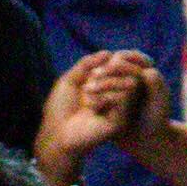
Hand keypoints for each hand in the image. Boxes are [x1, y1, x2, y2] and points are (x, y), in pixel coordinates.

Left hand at [34, 47, 154, 174]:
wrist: (57, 133)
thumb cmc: (60, 108)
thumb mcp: (70, 80)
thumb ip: (87, 64)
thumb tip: (108, 52)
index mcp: (103, 86)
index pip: (117, 66)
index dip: (109, 62)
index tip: (92, 71)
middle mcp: (114, 95)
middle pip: (127, 72)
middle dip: (108, 70)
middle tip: (91, 78)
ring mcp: (119, 108)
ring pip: (129, 83)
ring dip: (106, 82)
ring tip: (87, 91)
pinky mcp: (121, 119)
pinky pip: (125, 98)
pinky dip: (107, 97)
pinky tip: (92, 106)